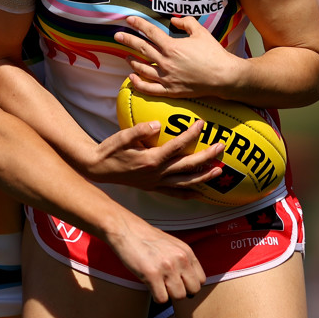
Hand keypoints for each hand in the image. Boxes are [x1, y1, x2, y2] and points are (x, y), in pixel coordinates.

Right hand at [87, 119, 223, 195]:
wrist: (97, 169)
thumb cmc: (109, 150)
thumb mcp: (121, 137)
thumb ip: (139, 131)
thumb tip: (158, 124)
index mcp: (150, 159)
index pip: (176, 146)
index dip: (190, 135)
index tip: (201, 123)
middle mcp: (156, 174)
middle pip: (187, 166)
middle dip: (206, 156)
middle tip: (221, 146)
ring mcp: (155, 183)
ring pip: (185, 182)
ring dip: (203, 176)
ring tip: (219, 170)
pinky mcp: (153, 187)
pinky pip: (175, 193)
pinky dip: (189, 193)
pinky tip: (200, 193)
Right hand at [106, 212, 204, 302]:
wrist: (124, 229)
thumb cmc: (145, 238)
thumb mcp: (171, 244)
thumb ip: (181, 259)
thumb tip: (187, 281)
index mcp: (186, 251)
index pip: (200, 280)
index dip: (189, 284)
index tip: (178, 282)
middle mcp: (180, 259)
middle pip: (193, 291)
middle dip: (180, 291)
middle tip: (167, 285)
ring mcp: (167, 267)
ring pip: (178, 296)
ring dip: (168, 294)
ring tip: (157, 284)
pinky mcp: (152, 275)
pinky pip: (162, 299)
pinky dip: (156, 296)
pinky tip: (149, 285)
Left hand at [114, 13, 238, 98]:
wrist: (224, 76)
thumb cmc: (213, 53)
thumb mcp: (200, 32)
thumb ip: (186, 23)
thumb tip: (174, 19)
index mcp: (172, 46)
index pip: (150, 32)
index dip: (138, 24)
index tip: (129, 20)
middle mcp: (166, 61)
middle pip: (141, 49)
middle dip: (127, 40)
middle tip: (117, 36)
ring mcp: (166, 77)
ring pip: (142, 69)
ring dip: (132, 61)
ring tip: (126, 57)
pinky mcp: (170, 90)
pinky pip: (149, 88)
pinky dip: (138, 83)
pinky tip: (132, 78)